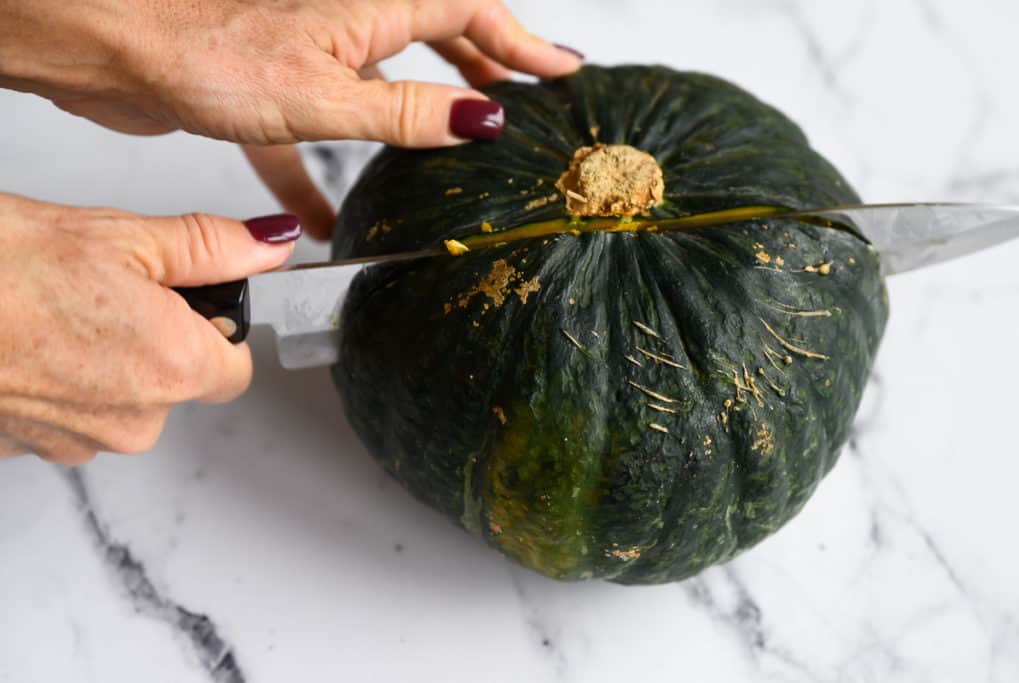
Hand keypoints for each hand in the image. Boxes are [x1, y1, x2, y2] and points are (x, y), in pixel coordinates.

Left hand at [0, 0, 582, 237]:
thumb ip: (406, 111)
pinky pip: (316, 136)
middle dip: (484, 67)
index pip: (469, 10)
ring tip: (459, 149)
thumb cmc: (205, 53)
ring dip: (422, 115)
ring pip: (383, 84)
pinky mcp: (271, 91)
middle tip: (524, 101)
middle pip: (436, 37)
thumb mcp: (326, 97)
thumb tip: (483, 117)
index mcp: (369, 7)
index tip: (561, 70)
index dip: (520, 40)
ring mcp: (310, 54)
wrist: (115, 50)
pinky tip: (329, 223)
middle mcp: (346, 21)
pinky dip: (326, 177)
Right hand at [0, 193, 299, 463]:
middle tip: (106, 292)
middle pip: (178, 384)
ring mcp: (76, 442)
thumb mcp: (123, 237)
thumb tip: (271, 246)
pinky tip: (28, 342)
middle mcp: (133, 420)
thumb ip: (213, 247)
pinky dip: (57, 382)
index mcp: (173, 367)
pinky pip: (68, 414)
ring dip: (103, 362)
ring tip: (56, 313)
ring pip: (120, 402)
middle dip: (157, 341)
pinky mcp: (27, 447)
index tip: (189, 301)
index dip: (217, 329)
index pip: (237, 368)